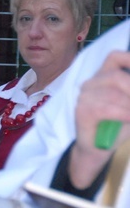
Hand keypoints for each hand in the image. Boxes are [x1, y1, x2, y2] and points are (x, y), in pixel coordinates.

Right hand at [71, 50, 129, 187]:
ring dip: (129, 107)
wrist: (97, 150)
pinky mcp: (82, 111)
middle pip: (116, 76)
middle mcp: (91, 84)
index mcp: (103, 78)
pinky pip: (106, 108)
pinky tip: (129, 119)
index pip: (114, 58)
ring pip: (113, 94)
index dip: (128, 58)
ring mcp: (84, 97)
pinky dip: (122, 114)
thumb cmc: (116, 126)